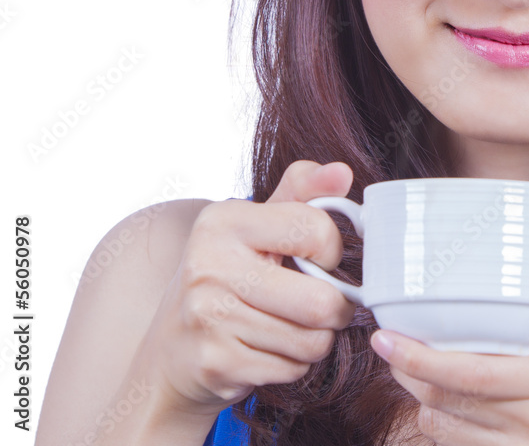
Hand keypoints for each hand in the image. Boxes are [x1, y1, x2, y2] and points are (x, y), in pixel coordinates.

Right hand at [133, 160, 358, 415]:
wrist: (172, 350)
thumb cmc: (230, 274)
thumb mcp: (259, 222)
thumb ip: (305, 190)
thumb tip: (343, 172)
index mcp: (223, 220)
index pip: (316, 231)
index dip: (332, 250)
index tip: (319, 258)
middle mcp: (210, 266)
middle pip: (320, 301)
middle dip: (336, 309)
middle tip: (324, 304)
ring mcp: (209, 317)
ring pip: (311, 341)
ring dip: (315, 340)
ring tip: (293, 325)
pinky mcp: (216, 363)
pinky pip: (291, 369)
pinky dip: (293, 364)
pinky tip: (271, 349)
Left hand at [370, 272, 528, 444]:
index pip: (475, 372)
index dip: (423, 357)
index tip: (388, 336)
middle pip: (449, 400)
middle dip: (408, 371)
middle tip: (387, 344)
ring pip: (444, 430)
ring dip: (421, 400)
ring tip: (411, 369)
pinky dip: (441, 429)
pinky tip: (441, 405)